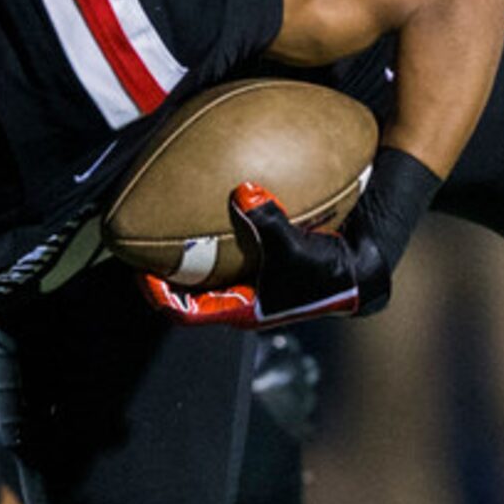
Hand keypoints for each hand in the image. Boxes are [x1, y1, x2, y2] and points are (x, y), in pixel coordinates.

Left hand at [142, 182, 389, 328]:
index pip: (186, 312)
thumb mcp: (295, 247)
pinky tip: (219, 205)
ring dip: (192, 255)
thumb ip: (267, 220)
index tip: (141, 274)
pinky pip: (234, 252)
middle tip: (146, 248)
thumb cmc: (328, 271)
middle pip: (191, 293)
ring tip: (170, 227)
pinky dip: (222, 234)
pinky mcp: (267, 267)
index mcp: (241, 309)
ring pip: (210, 273)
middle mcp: (243, 300)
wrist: (363, 274)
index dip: (159, 295)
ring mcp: (254, 285)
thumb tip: (242, 191)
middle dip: (168, 272)